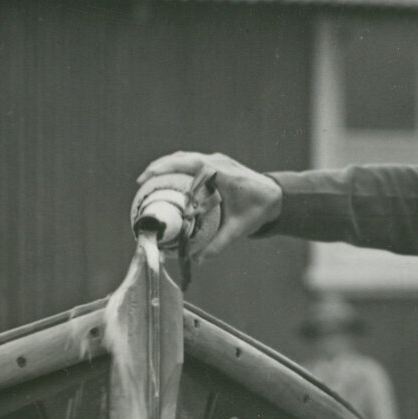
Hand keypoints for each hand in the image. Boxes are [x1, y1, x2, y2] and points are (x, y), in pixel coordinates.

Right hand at [137, 151, 281, 257]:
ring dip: (166, 165)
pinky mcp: (216, 164)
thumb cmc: (259, 210)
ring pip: (185, 157)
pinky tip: (166, 182)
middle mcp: (216, 162)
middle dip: (159, 167)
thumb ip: (219, 245)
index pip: (188, 165)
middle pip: (181, 158)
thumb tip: (198, 261)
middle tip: (141, 183)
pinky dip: (177, 169)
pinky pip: (192, 162)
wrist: (276, 195)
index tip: (149, 179)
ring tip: (148, 181)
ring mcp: (216, 160)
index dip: (166, 168)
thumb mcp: (239, 229)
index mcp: (220, 172)